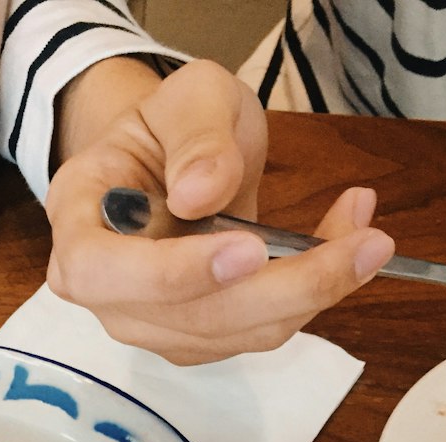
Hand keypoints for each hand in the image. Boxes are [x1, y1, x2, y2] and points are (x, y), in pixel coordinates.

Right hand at [46, 59, 395, 363]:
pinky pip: (256, 334)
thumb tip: (201, 192)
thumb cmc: (171, 127)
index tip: (247, 248)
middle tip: (359, 243)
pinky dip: (310, 297)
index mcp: (79, 224)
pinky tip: (345, 243)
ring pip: (231, 336)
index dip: (171, 275)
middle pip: (184, 318)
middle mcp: (103, 292)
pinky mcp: (196, 339)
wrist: (177, 160)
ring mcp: (148, 324)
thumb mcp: (189, 98)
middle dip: (279, 289)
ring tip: (366, 234)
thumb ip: (195, 137)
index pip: (101, 273)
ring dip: (309, 294)